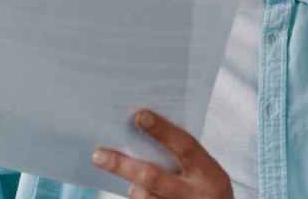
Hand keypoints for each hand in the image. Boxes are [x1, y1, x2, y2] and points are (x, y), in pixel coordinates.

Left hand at [92, 110, 232, 198]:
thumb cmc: (206, 189)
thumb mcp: (204, 171)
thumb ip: (181, 156)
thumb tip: (140, 132)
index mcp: (209, 174)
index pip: (185, 146)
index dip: (163, 130)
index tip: (139, 116)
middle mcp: (197, 195)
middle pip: (153, 178)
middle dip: (122, 165)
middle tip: (98, 154)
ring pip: (144, 197)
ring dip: (133, 186)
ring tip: (134, 180)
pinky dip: (137, 197)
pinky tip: (137, 190)